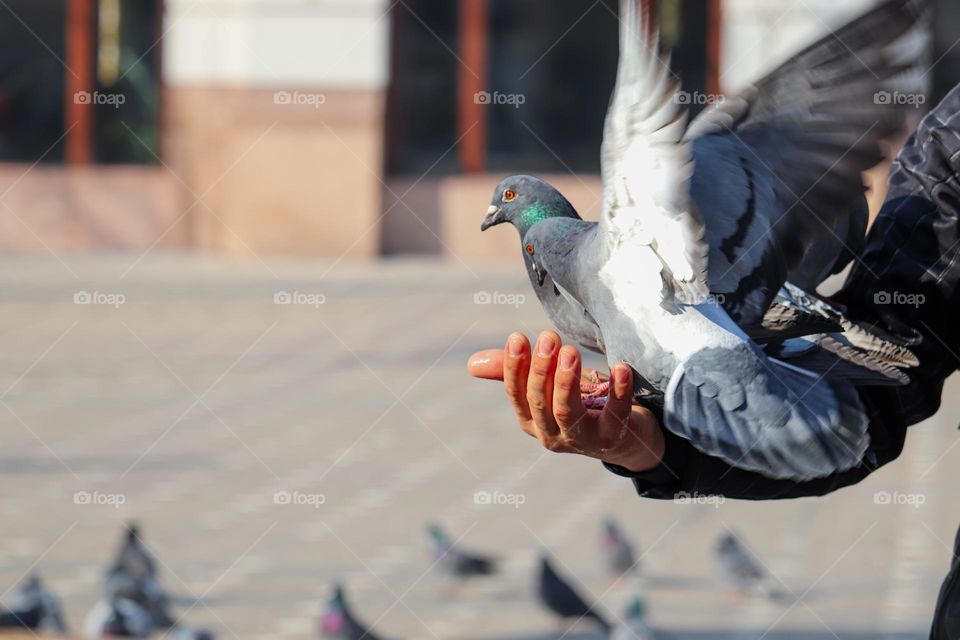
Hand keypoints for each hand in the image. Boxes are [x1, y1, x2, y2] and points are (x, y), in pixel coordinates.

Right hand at [468, 330, 664, 471]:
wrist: (624, 437)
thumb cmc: (580, 403)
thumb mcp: (546, 386)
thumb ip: (513, 372)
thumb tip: (471, 364)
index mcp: (531, 420)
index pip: (516, 394)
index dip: (514, 367)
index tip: (517, 338)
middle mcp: (551, 434)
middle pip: (540, 402)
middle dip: (542, 368)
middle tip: (549, 337)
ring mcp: (582, 440)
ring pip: (568, 412)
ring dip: (567, 381)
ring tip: (570, 351)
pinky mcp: (613, 437)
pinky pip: (615, 413)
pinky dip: (618, 391)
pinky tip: (620, 368)